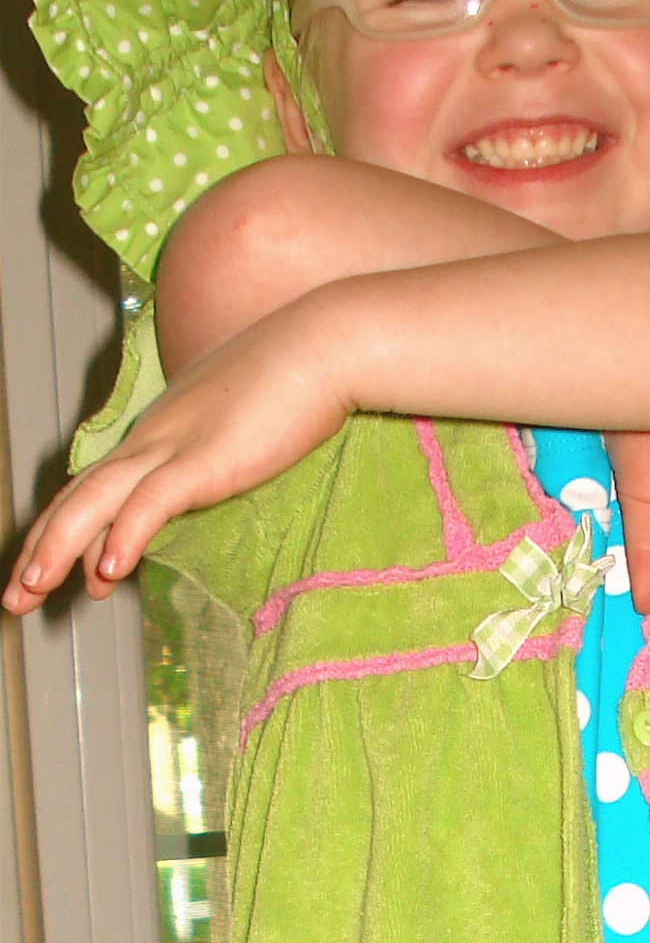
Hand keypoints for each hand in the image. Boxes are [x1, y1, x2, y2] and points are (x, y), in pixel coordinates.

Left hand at [2, 294, 352, 613]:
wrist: (325, 343)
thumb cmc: (295, 383)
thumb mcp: (239, 428)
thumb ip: (211, 457)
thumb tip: (201, 481)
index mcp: (159, 432)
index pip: (94, 487)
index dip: (64, 533)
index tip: (48, 575)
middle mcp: (152, 438)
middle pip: (79, 496)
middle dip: (41, 549)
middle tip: (15, 599)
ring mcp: (174, 445)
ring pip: (96, 499)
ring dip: (59, 547)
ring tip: (32, 591)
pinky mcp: (205, 458)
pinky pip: (152, 501)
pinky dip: (125, 536)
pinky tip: (108, 573)